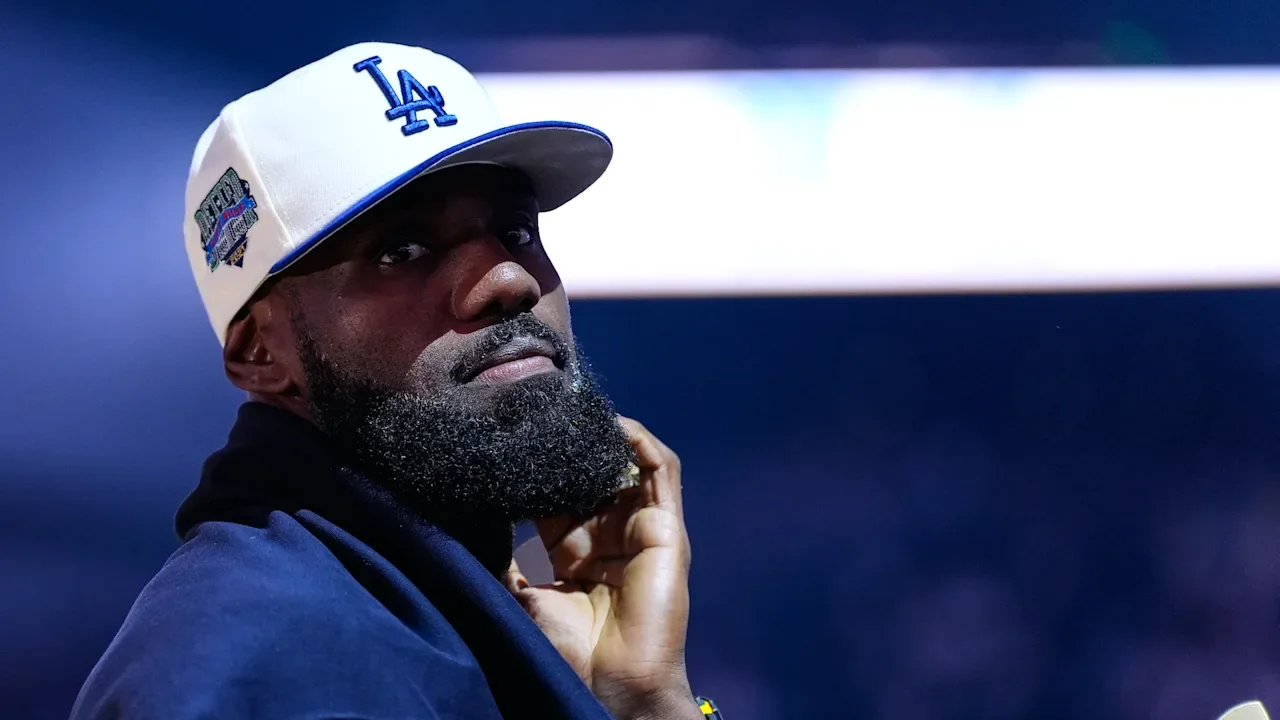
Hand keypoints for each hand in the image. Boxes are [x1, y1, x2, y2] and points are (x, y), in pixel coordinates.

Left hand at [505, 418, 699, 719]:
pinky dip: (642, 443)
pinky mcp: (668, 527)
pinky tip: (615, 426)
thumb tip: (472, 527)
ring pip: (631, 464)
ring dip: (609, 436)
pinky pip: (663, 471)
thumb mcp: (523, 597)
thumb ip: (505, 562)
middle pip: (595, 474)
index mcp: (578, 551)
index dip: (541, 469)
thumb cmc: (571, 651)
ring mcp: (643, 529)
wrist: (613, 685)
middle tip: (543, 414)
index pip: (561, 496)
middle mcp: (611, 536)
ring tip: (580, 412)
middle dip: (573, 445)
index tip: (514, 441)